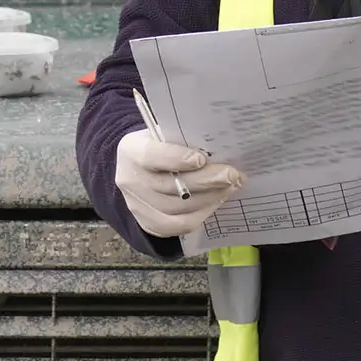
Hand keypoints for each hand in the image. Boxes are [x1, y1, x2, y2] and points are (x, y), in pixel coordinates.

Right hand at [115, 129, 245, 237]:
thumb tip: (221, 148)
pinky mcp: (148, 223)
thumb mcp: (165, 135)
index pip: (151, 156)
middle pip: (169, 186)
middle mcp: (129, 180)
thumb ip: (185, 140)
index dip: (176, 158)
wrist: (141, 169)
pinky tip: (216, 201)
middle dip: (206, 181)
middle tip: (231, 175)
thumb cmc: (162, 146)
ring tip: (230, 187)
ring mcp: (136, 205)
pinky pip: (178, 225)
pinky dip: (202, 214)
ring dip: (209, 198)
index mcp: (131, 150)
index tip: (201, 159)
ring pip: (177, 208)